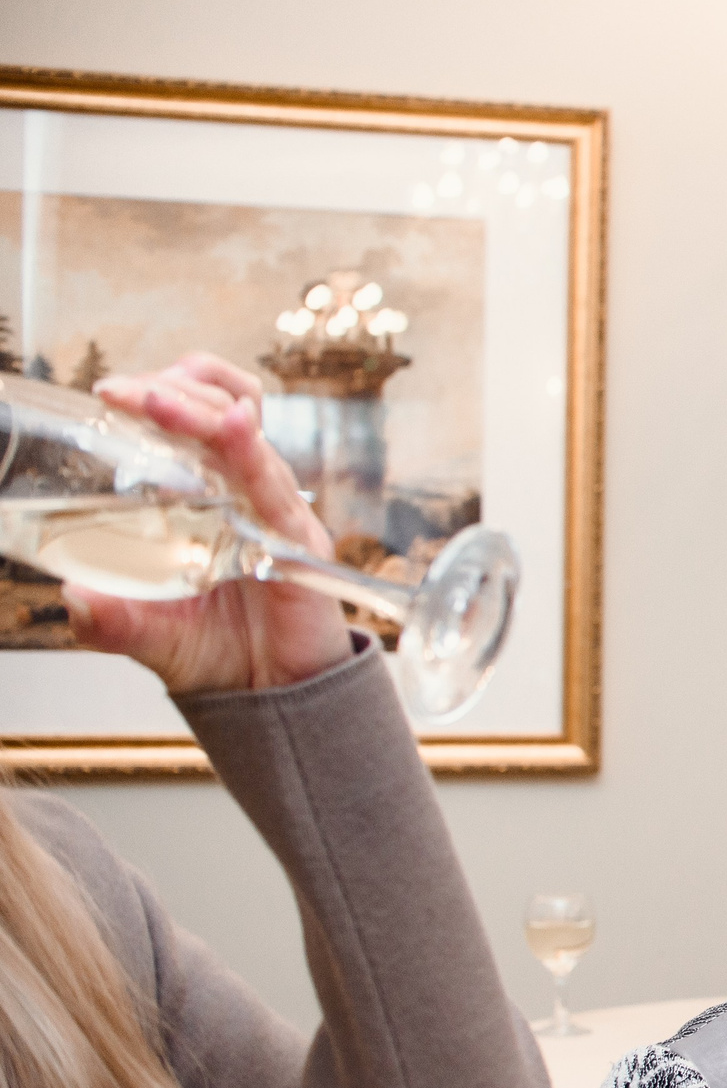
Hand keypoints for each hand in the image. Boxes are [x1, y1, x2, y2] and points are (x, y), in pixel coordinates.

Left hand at [73, 355, 352, 694]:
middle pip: (225, 406)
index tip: (110, 393)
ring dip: (198, 408)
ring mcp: (274, 513)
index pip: (200, 416)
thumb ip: (108, 617)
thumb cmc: (221, 655)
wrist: (272, 700)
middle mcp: (248, 493)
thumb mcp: (145, 632)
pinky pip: (273, 486)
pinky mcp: (297, 542)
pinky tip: (233, 428)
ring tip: (155, 399)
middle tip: (120, 392)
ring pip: (246, 434)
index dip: (164, 391)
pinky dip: (250, 450)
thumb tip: (68, 592)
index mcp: (215, 497)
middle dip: (174, 387)